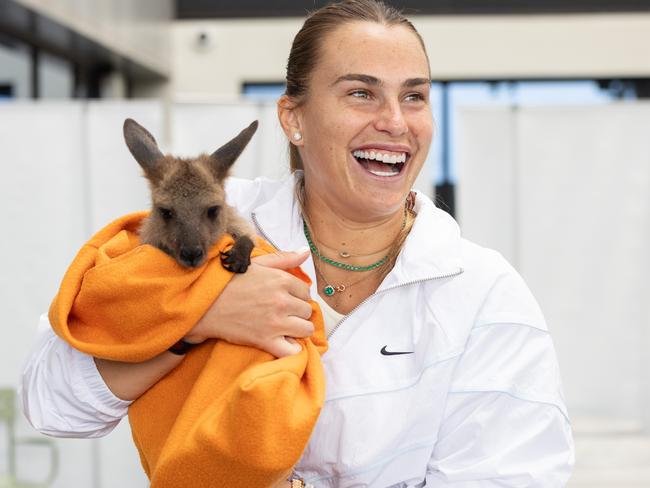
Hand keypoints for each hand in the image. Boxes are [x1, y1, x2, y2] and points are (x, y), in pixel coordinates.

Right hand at [184, 249, 313, 357]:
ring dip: (297, 329)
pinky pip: (292, 351)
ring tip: (284, 327)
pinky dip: (290, 349)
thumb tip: (306, 251)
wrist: (204, 303)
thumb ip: (284, 258)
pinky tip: (282, 342)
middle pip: (307, 311)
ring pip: (306, 329)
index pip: (306, 292)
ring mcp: (275, 322)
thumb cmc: (228, 281)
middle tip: (283, 313)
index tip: (286, 299)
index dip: (297, 296)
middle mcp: (282, 301)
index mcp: (281, 280)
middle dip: (297, 312)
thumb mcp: (257, 263)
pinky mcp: (265, 341)